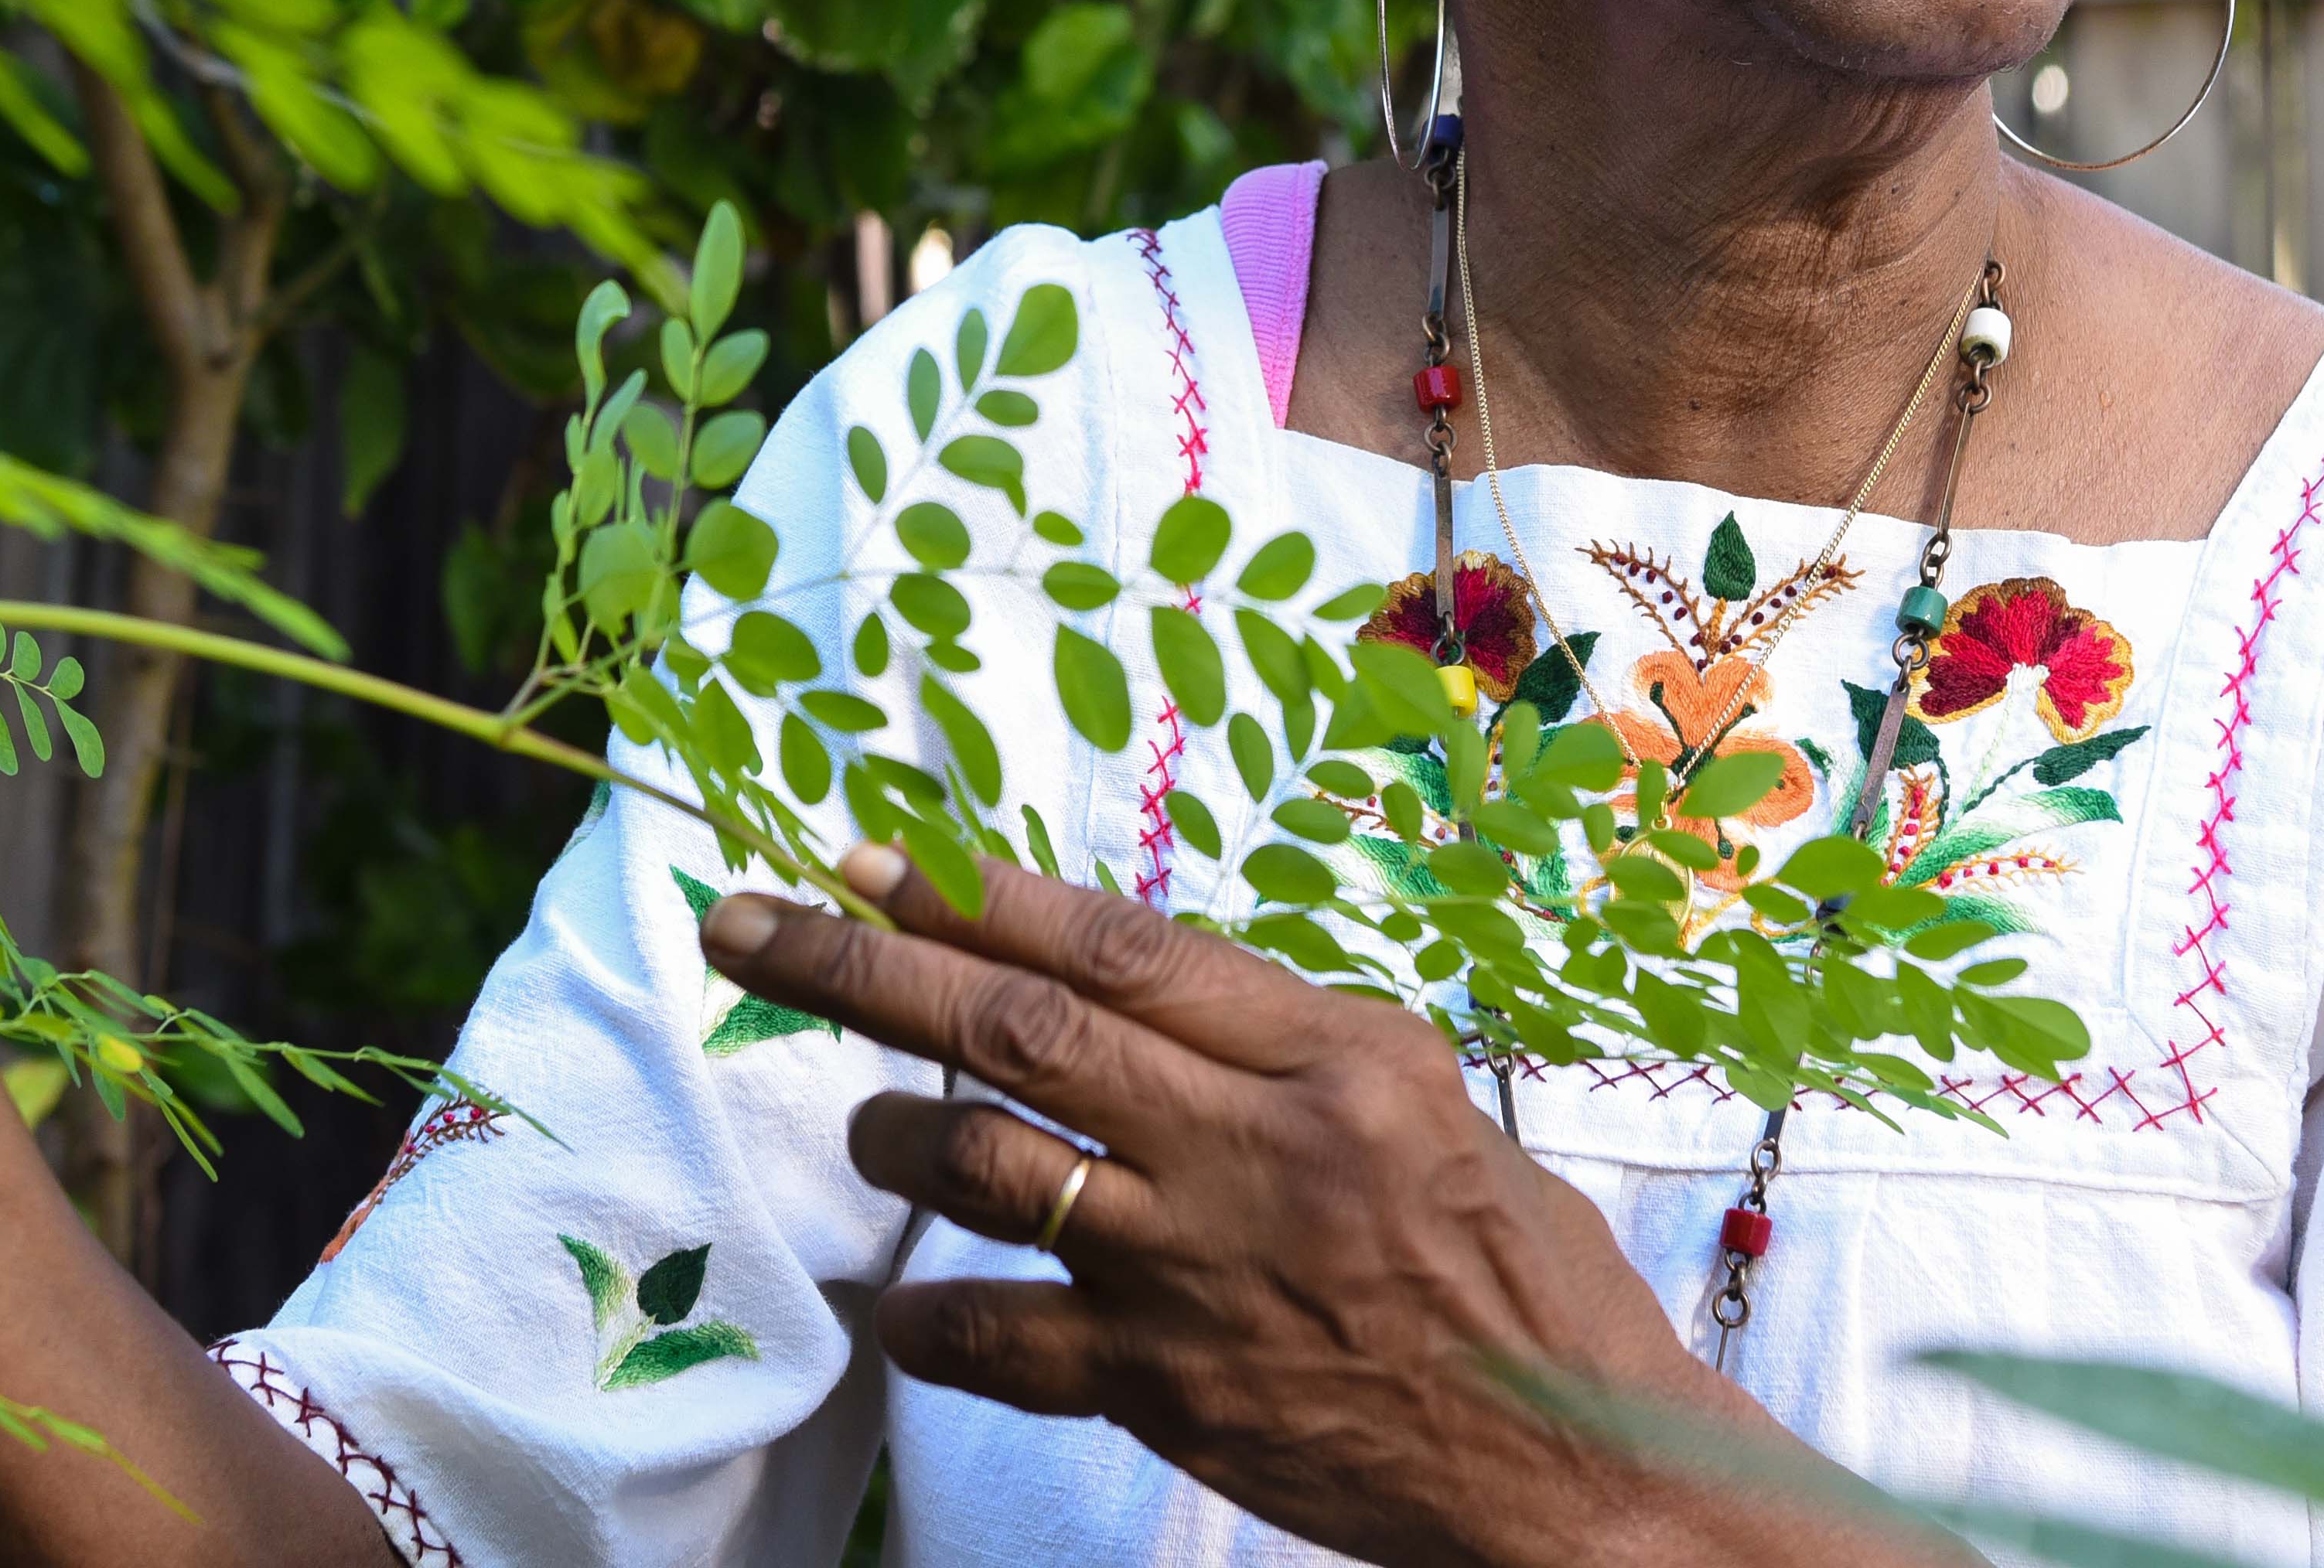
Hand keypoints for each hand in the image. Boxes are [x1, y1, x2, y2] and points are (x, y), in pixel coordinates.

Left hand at [698, 854, 1957, 1567]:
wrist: (1572, 1464)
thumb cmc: (1515, 1271)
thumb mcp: (1427, 1102)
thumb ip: (1283, 1043)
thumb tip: (1140, 985)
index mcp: (1327, 1057)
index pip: (1116, 948)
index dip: (977, 897)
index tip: (869, 858)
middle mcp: (1251, 1146)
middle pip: (1017, 1031)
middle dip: (864, 970)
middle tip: (752, 929)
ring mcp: (1195, 1271)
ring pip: (985, 1166)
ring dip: (895, 1133)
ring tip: (868, 1123)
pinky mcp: (1164, 1390)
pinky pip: (996, 1338)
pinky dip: (928, 1316)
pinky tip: (903, 1307)